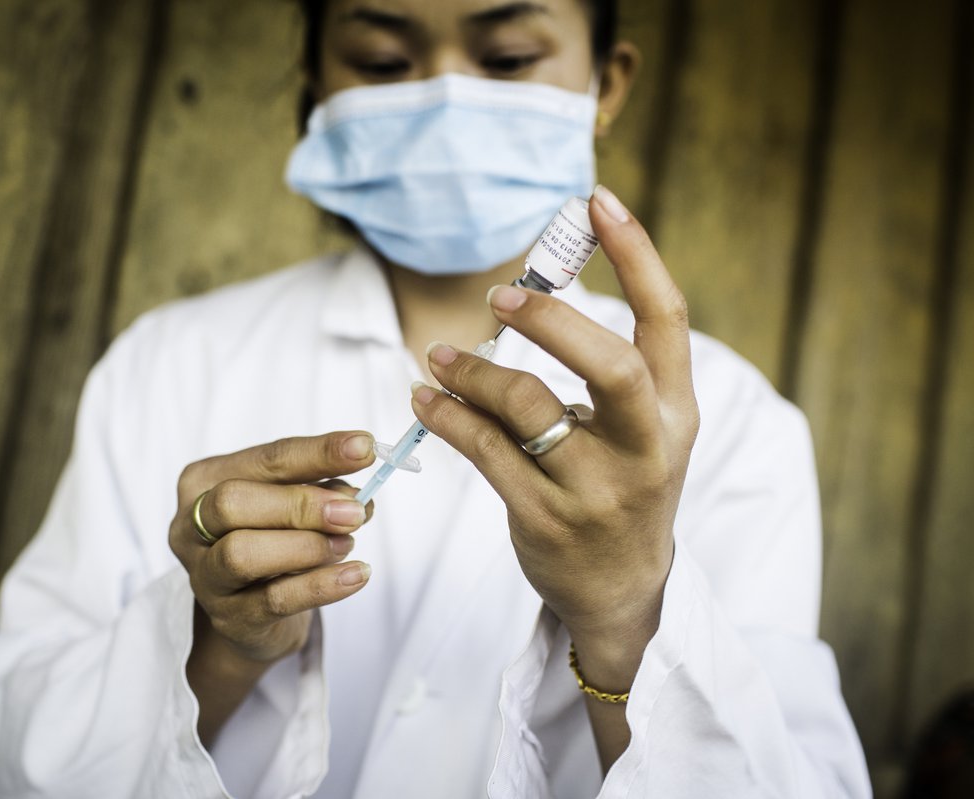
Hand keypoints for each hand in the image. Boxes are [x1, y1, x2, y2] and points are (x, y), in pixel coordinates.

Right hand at [169, 432, 375, 665]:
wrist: (254, 611)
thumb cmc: (272, 540)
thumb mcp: (293, 505)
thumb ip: (322, 491)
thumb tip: (356, 496)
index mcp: (203, 481)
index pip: (264, 459)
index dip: (317, 453)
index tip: (363, 447)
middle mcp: (190, 526)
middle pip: (233, 502)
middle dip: (300, 504)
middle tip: (352, 511)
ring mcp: (204, 576)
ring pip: (242, 553)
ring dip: (306, 546)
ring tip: (348, 544)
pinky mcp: (228, 618)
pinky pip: (275, 600)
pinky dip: (321, 586)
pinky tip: (355, 575)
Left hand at [409, 186, 697, 690]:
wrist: (622, 591)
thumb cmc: (622, 487)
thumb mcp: (640, 430)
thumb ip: (608, 369)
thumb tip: (534, 290)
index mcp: (678, 412)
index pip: (667, 318)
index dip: (637, 253)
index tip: (594, 199)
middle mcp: (648, 449)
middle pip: (612, 364)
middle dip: (552, 320)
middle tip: (500, 296)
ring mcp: (598, 490)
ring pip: (528, 408)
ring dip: (472, 372)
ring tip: (437, 358)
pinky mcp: (546, 521)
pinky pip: (486, 452)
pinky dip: (447, 417)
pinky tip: (426, 399)